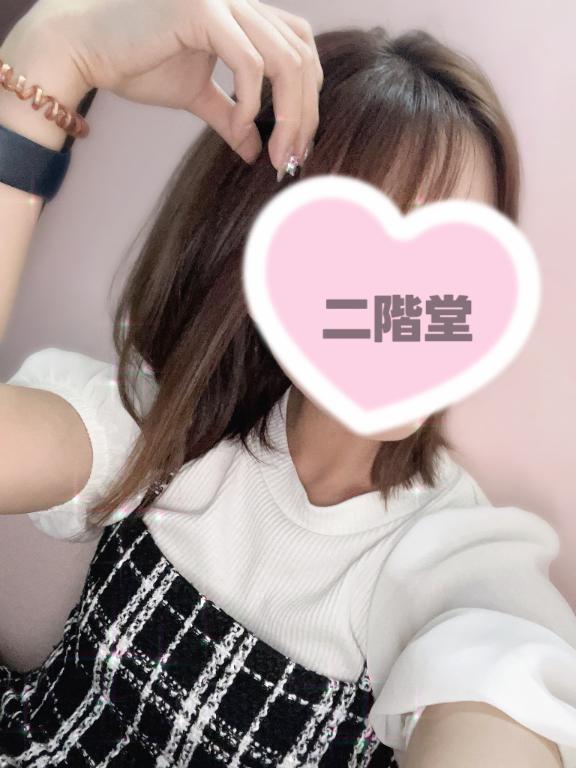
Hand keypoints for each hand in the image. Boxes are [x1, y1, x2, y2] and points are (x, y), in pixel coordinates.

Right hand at [19, 0, 322, 169]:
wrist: (82, 48)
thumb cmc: (135, 64)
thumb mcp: (196, 95)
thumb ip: (231, 117)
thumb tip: (256, 151)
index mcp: (242, 13)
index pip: (300, 49)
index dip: (308, 98)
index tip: (297, 145)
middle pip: (301, 56)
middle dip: (304, 114)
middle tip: (293, 159)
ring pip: (284, 59)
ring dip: (288, 115)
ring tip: (276, 154)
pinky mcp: (201, 10)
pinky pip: (248, 63)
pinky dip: (252, 103)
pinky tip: (242, 127)